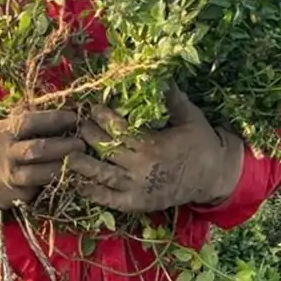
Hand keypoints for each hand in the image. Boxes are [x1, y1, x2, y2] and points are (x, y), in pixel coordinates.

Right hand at [0, 108, 84, 211]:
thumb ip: (19, 118)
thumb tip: (48, 103)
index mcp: (2, 132)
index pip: (31, 122)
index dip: (55, 119)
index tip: (76, 117)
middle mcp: (4, 155)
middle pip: (38, 150)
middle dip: (64, 147)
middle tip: (84, 144)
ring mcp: (6, 178)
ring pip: (38, 175)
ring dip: (62, 170)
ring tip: (81, 165)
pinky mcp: (7, 198)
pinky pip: (32, 193)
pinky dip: (48, 187)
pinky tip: (65, 182)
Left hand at [65, 87, 244, 213]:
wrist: (214, 177)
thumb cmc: (201, 143)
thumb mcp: (190, 117)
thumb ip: (173, 98)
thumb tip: (160, 75)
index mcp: (153, 145)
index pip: (119, 129)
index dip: (102, 117)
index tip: (92, 108)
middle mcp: (141, 168)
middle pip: (106, 149)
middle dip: (88, 135)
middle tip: (76, 124)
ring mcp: (137, 188)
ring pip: (101, 175)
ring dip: (82, 164)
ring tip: (66, 153)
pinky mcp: (135, 204)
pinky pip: (108, 199)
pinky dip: (90, 191)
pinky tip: (75, 182)